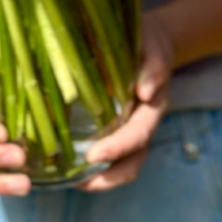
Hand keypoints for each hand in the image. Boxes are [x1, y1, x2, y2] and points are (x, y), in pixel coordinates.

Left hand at [79, 13, 173, 191]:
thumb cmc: (149, 42)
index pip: (137, 136)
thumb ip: (153, 66)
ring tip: (67, 180)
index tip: (94, 155)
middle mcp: (143, 126)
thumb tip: (144, 91)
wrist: (150, 40)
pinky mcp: (117, 129)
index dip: (117, 148)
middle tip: (76, 181)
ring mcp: (130, 130)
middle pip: (131, 164)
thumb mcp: (153, 46)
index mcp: (152, 108)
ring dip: (97, 179)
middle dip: (106, 178)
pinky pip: (108, 156)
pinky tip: (67, 165)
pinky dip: (91, 167)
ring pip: (120, 167)